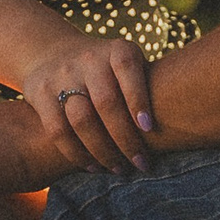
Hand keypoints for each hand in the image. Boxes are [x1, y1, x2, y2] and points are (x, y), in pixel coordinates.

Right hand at [19, 34, 156, 174]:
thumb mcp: (128, 65)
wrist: (53, 54)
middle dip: (126, 139)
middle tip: (140, 164)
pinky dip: (76, 153)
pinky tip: (92, 166)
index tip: (149, 129)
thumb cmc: (109, 71)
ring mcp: (62, 75)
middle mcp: (89, 59)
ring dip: (102, 151)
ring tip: (118, 169)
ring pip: (81, 120)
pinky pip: (58, 130)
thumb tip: (180, 126)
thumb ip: (148, 87)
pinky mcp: (39, 92)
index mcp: (117, 50)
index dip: (138, 99)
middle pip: (106, 103)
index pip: (128, 70)